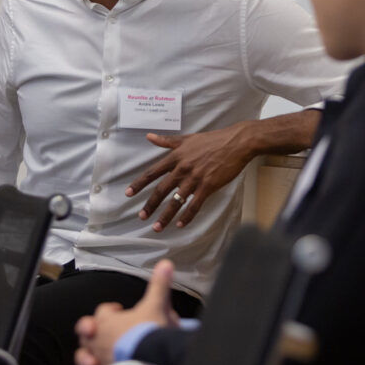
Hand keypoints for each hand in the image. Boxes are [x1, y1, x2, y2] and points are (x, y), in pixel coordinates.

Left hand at [74, 259, 180, 364]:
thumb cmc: (150, 332)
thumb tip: (165, 265)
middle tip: (101, 333)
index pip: (103, 311)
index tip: (119, 310)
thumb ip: (159, 285)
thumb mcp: (157, 304)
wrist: (150, 359)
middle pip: (87, 333)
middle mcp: (99, 340)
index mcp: (108, 320)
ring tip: (95, 360)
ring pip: (84, 357)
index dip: (110, 310)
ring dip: (88, 357)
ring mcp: (100, 359)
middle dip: (92, 333)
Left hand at [126, 124, 254, 231]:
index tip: (128, 193)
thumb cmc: (213, 139)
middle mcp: (182, 168)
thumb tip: (149, 137)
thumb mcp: (188, 138)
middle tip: (142, 216)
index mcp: (176, 156)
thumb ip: (167, 141)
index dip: (139, 183)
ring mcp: (195, 178)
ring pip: (176, 200)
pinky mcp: (208, 186)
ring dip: (166, 215)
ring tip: (157, 227)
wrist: (236, 142)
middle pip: (162, 189)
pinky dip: (187, 216)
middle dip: (150, 204)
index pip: (153, 172)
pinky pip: (194, 205)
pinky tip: (180, 225)